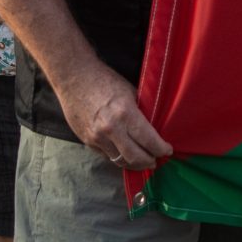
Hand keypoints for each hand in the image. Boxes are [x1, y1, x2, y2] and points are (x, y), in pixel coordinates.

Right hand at [57, 62, 171, 169]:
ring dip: (135, 164)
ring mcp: (97, 137)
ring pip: (121, 161)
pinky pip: (107, 156)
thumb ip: (141, 112)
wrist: (73, 78)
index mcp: (125, 113)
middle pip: (136, 157)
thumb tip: (156, 129)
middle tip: (156, 160)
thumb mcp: (130, 92)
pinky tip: (127, 155)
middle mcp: (111, 129)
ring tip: (143, 161)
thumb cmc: (104, 80)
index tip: (168, 150)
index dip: (161, 149)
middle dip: (150, 161)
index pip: (149, 141)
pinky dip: (119, 158)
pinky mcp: (88, 141)